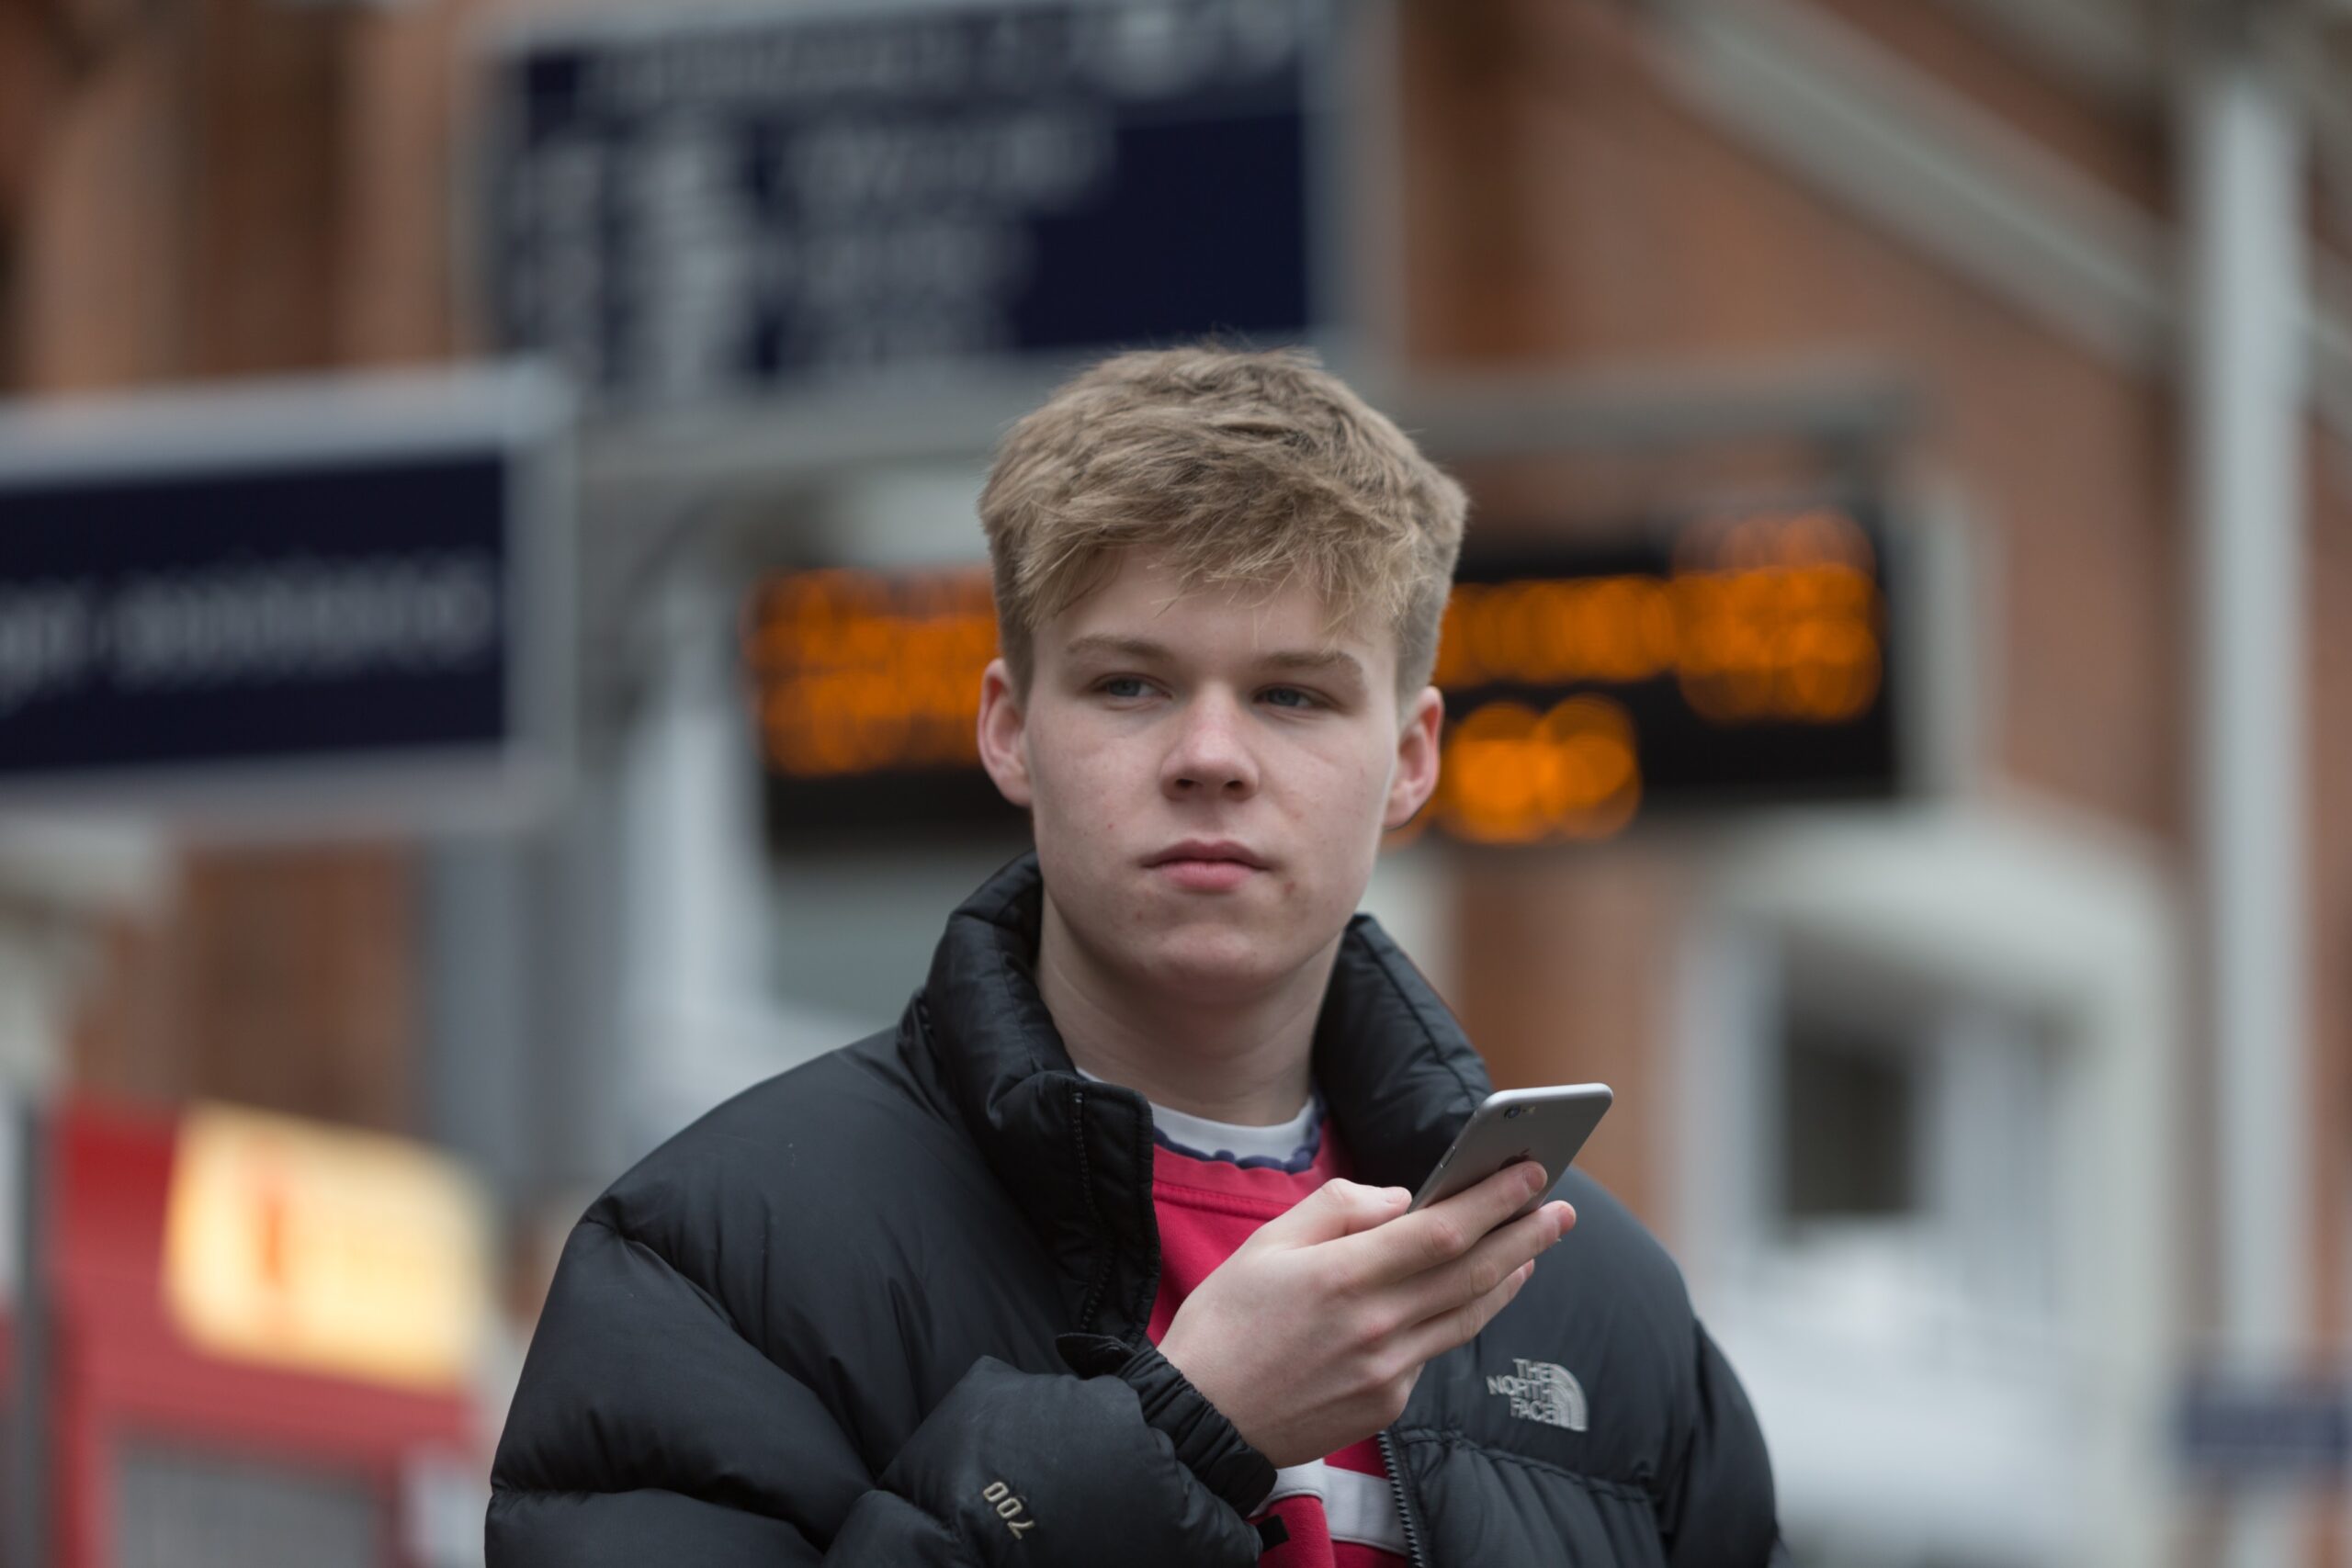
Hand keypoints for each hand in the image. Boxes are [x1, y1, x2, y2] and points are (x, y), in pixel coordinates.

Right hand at [1157, 1162, 1573, 1467]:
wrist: (1201, 1419)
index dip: (1493, 1198)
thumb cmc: (1226, 1324)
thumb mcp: (1265, 1244)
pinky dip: (1457, 1317)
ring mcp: (1386, 1372)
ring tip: (1533, 1250)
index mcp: (1343, 1277)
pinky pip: (1431, 1351)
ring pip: (1465, 1315)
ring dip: (1508, 1278)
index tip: (1529, 1172)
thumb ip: (1337, 1209)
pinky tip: (1470, 1298)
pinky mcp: (1385, 1404)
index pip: (1442, 1229)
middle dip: (1524, 1235)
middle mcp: (1376, 1327)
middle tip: (1561, 1209)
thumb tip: (1402, 1198)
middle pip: (1471, 1272)